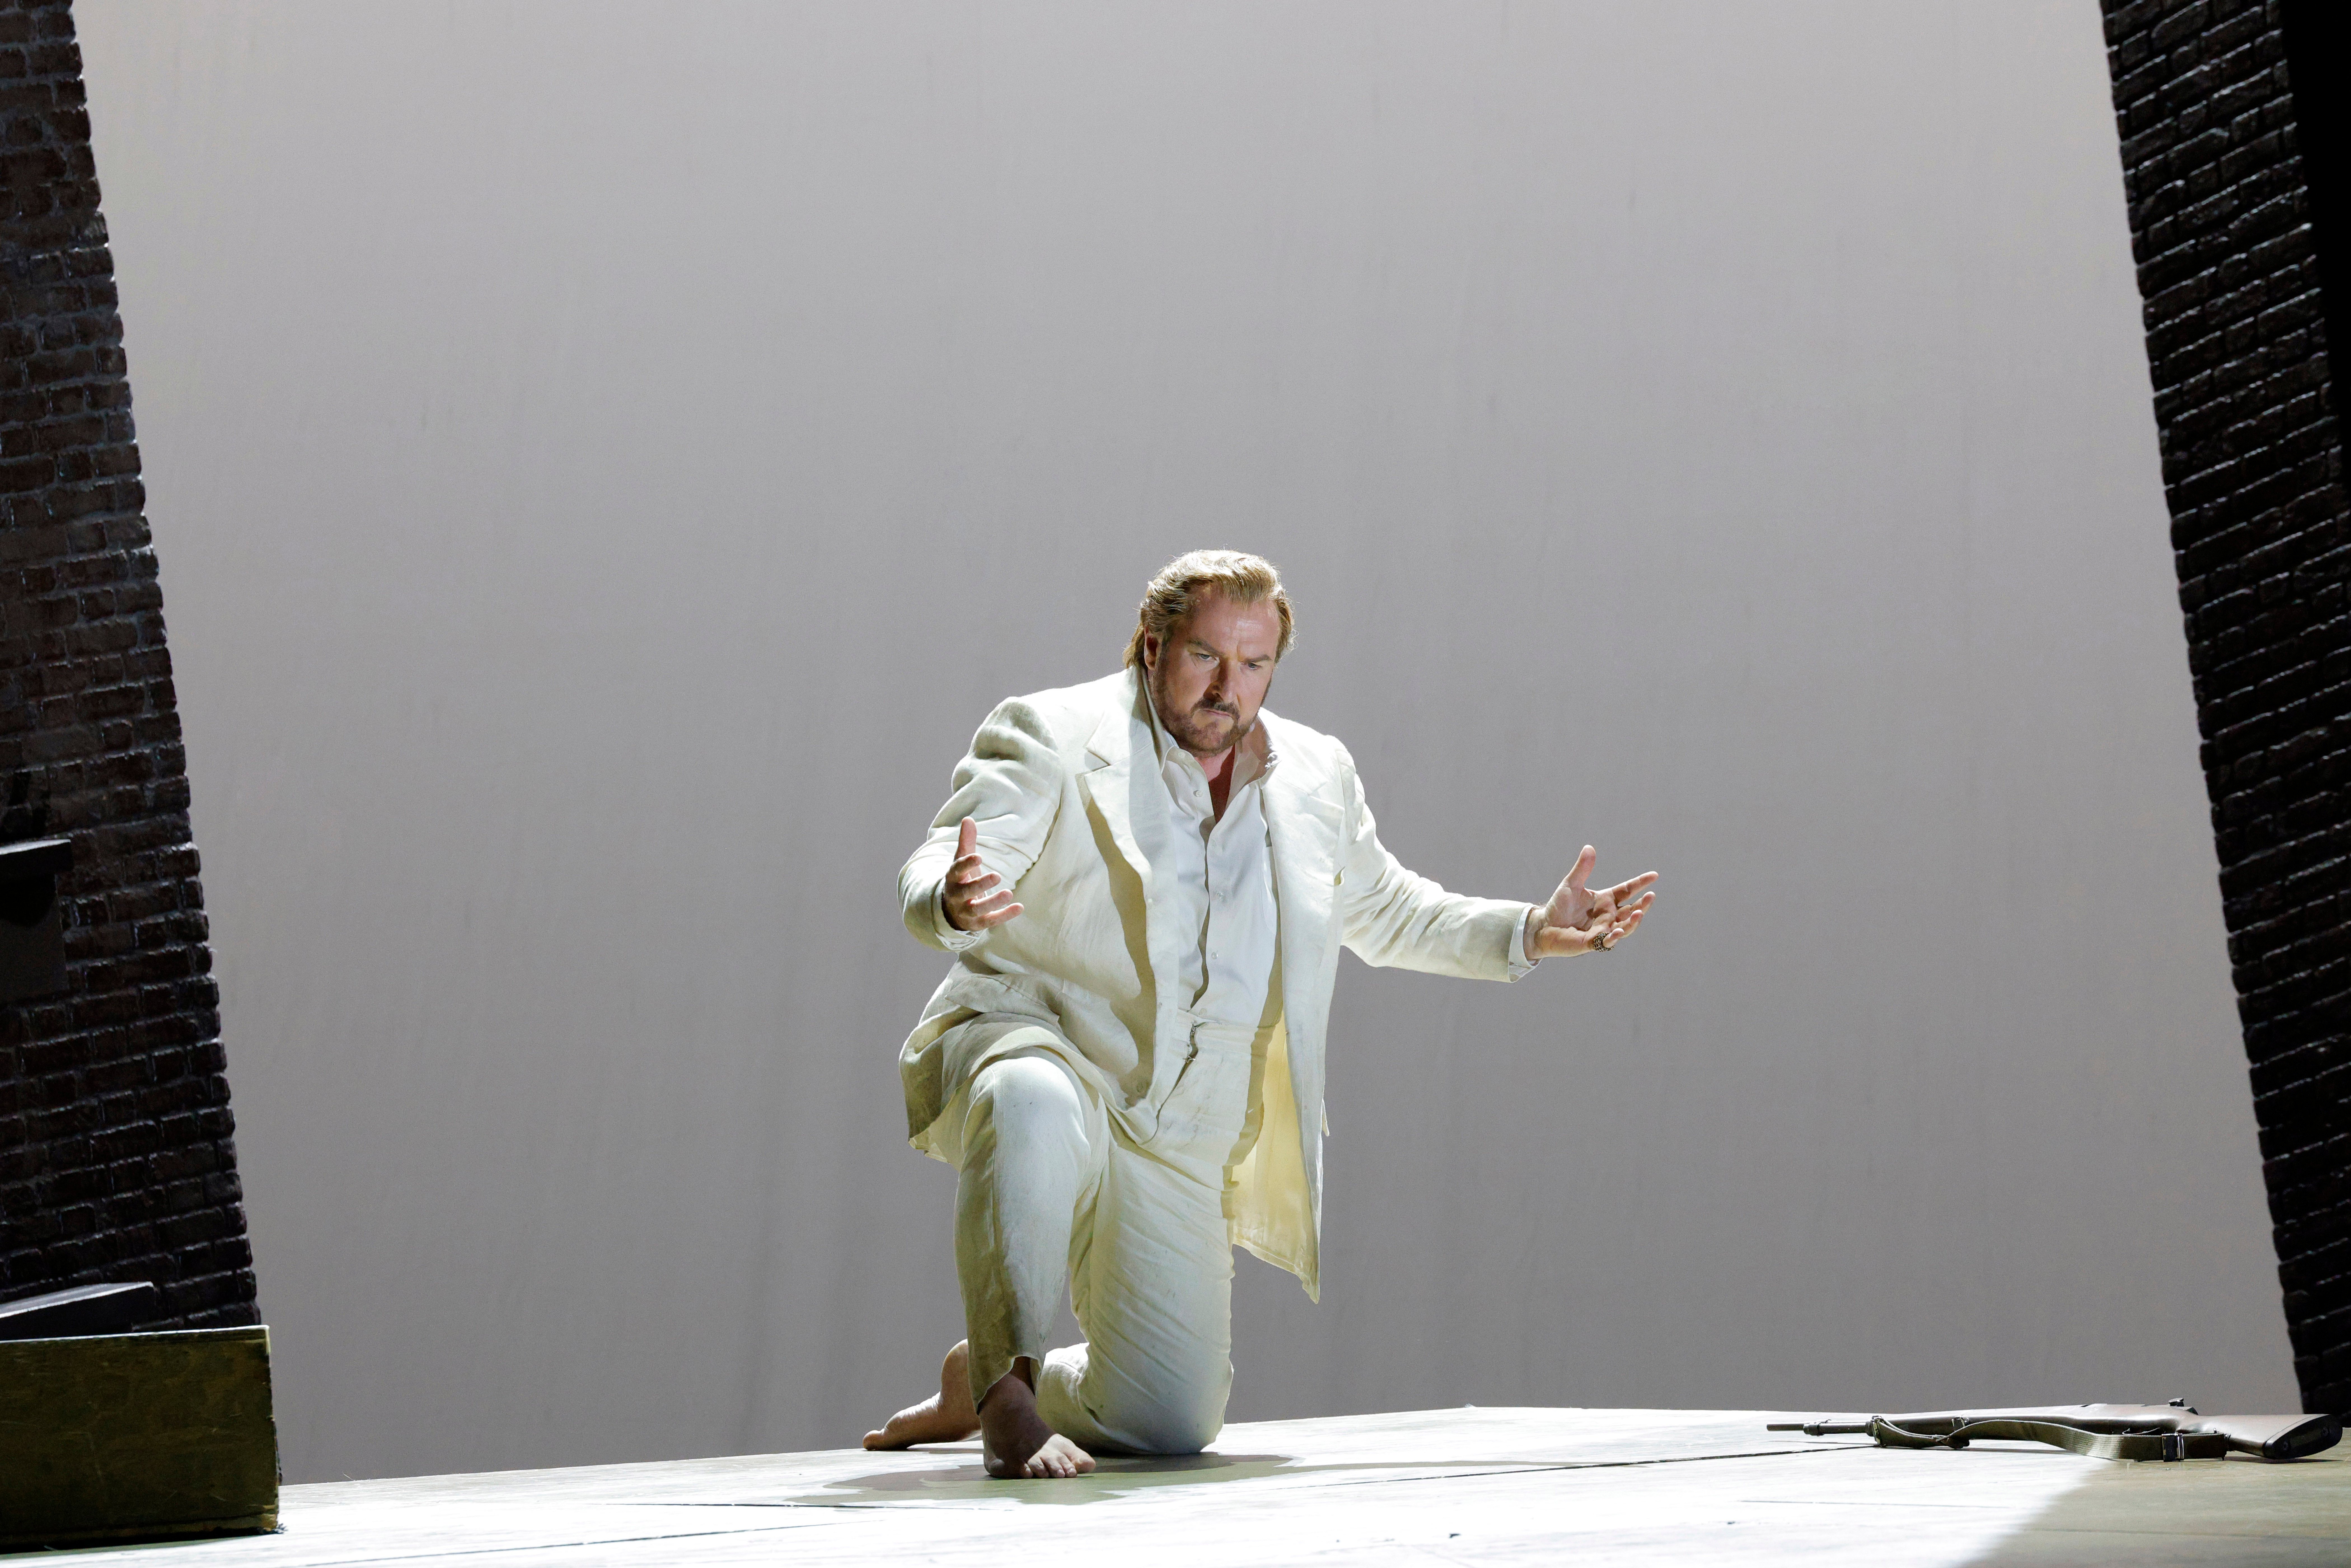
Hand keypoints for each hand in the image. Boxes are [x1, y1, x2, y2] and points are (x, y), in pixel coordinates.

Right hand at [942, 817, 1023, 932]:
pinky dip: (1004, 915)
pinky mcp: (977, 924)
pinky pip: (990, 921)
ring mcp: (966, 911)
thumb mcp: (961, 862)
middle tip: (997, 875)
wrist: (951, 911)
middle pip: (966, 891)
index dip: (966, 864)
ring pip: (977, 909)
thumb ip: (966, 842)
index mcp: (953, 879)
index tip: (979, 856)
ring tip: (1009, 893)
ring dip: (993, 902)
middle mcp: (956, 896)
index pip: (956, 871)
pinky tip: (1019, 907)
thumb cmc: (961, 880)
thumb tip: (968, 819)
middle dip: (980, 884)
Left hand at [1528, 845, 1655, 957]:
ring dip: (1633, 922)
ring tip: (1639, 913)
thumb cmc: (1559, 907)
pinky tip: (1617, 931)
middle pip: (1631, 910)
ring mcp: (1602, 930)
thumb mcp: (1571, 884)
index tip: (1654, 875)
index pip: (1627, 890)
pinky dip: (1613, 937)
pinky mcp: (1592, 942)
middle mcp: (1608, 916)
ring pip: (1624, 927)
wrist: (1544, 926)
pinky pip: (1606, 941)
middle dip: (1642, 904)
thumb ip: (1582, 869)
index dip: (1640, 883)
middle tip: (1651, 896)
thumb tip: (1589, 847)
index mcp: (1605, 900)